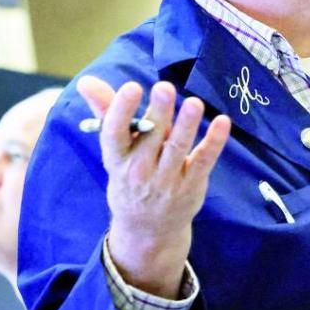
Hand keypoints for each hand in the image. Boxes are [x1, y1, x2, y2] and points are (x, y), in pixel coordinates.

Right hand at [77, 75, 229, 297]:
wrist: (147, 228)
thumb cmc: (129, 176)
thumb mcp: (115, 150)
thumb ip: (106, 111)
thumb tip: (87, 81)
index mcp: (117, 158)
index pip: (114, 134)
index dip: (121, 110)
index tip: (132, 87)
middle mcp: (139, 170)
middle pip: (150, 137)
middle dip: (159, 112)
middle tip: (165, 87)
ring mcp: (167, 180)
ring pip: (177, 148)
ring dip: (187, 125)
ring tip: (194, 103)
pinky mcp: (191, 184)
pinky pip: (204, 160)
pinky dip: (215, 141)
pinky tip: (223, 122)